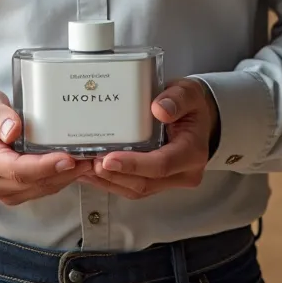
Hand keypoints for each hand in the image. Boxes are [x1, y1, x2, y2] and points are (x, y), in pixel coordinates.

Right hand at [0, 91, 91, 205]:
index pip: (17, 169)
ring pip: (41, 189)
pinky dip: (60, 179)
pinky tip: (76, 166)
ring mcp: (4, 192)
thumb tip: (13, 130)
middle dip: (63, 172)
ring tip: (88, 160)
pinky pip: (41, 189)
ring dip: (66, 177)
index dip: (44, 166)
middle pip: (33, 182)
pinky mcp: (15, 194)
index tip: (68, 158)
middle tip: (89, 157)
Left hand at [78, 78, 218, 199]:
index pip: (162, 164)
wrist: (197, 118)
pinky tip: (91, 172)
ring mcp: (170, 181)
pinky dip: (111, 181)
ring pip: (137, 189)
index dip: (134, 164)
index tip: (109, 159)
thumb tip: (159, 109)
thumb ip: (176, 99)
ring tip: (84, 167)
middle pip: (145, 182)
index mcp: (192, 152)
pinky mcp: (157, 182)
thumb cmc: (190, 105)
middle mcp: (183, 173)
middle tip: (89, 162)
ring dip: (109, 181)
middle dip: (114, 175)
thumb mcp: (188, 93)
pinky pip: (133, 187)